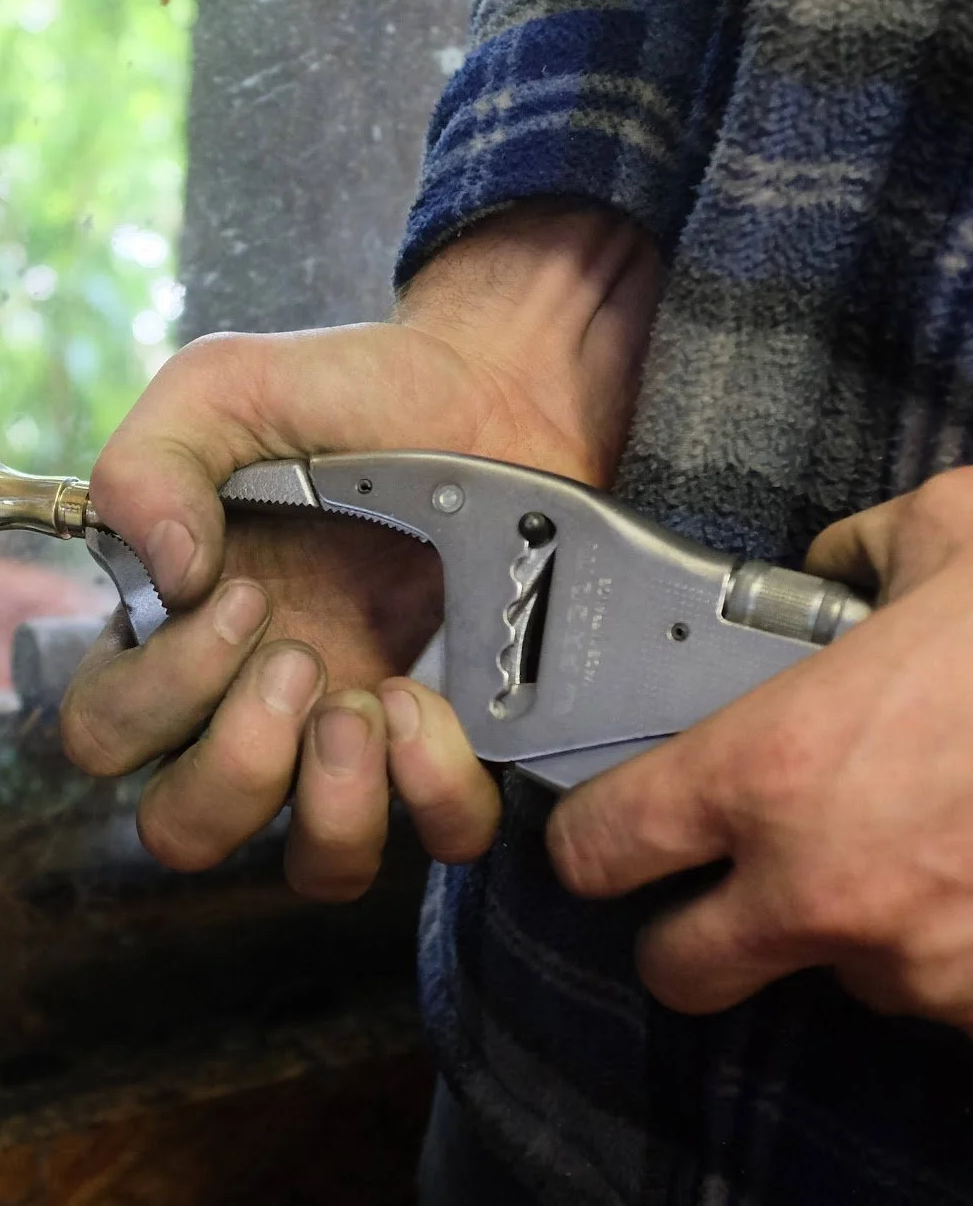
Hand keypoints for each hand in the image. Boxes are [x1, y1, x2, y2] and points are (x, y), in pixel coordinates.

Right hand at [58, 205, 661, 899]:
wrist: (490, 381)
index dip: (160, 693)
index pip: (104, 734)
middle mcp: (250, 707)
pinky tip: (434, 704)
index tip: (244, 591)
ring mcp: (351, 738)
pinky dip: (435, 793)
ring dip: (333, 803)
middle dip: (237, 765)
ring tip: (371, 699)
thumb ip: (150, 465)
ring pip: (312, 868)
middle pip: (184, 832)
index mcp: (175, 635)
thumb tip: (169, 577)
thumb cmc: (343, 392)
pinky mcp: (452, 745)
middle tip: (300, 661)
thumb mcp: (220, 391)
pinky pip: (437, 839)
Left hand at [548, 468, 972, 1030]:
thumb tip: (829, 567)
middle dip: (689, 934)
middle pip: (678, 971)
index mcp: (768, 770)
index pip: (600, 849)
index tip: (607, 832)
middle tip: (722, 885)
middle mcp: (823, 887)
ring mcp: (919, 962)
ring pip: (829, 981)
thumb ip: (848, 560)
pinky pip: (936, 994)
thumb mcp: (945, 534)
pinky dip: (943, 950)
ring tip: (906, 846)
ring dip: (844, 932)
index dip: (591, 840)